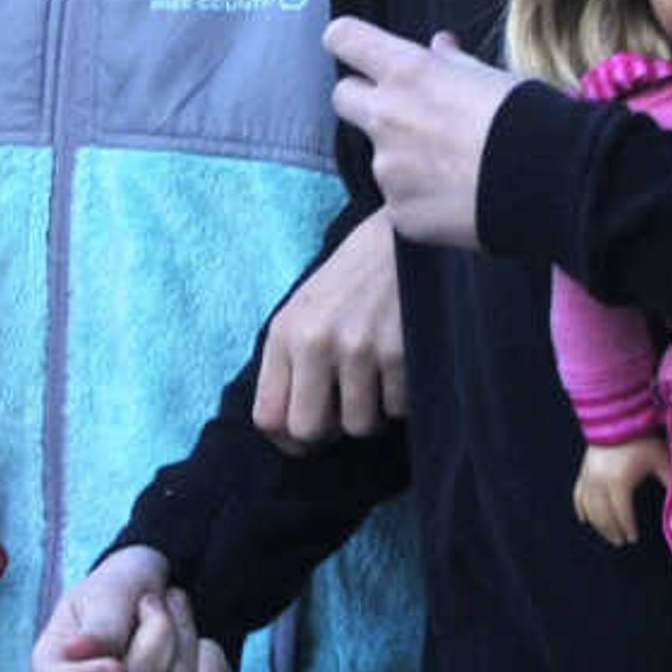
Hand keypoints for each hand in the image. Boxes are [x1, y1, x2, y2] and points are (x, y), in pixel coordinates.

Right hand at [34, 543, 233, 671]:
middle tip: (152, 600)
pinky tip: (193, 642)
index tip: (116, 667)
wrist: (155, 594)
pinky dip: (210, 655)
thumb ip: (99, 622)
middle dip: (158, 629)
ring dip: (185, 633)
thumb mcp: (107, 589)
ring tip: (169, 612)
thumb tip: (79, 651)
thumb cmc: (118, 589)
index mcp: (54, 668)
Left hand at [253, 210, 405, 449]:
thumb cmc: (351, 278)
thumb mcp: (303, 310)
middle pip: (309, 430)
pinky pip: (399, 410)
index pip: (267, 417)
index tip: (305, 435)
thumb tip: (289, 429)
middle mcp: (316, 343)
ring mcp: (360, 349)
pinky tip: (401, 365)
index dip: (286, 438)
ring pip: (360, 426)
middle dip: (329, 431)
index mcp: (284, 334)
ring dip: (371, 412)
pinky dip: (402, 397)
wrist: (404, 233)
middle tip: (343, 410)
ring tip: (376, 380)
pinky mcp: (402, 352)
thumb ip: (290, 363)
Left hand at [324, 19, 515, 250]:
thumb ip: (451, 63)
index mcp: (407, 72)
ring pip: (379, 155)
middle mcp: (385, 116)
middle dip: (364, 100)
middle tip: (403, 112)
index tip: (359, 52)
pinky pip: (400, 200)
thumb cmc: (528, 118)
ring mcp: (387, 168)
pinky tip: (459, 200)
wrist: (551, 181)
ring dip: (403, 157)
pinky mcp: (398, 212)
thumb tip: (437, 46)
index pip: (342, 38)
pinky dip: (421, 199)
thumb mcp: (492, 77)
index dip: (348, 42)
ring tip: (453, 167)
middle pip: (342, 97)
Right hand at [573, 437, 671, 546]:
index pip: (622, 513)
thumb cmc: (642, 441)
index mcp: (619, 482)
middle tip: (621, 542)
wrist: (617, 419)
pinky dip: (581, 510)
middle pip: (603, 515)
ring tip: (608, 535)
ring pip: (589, 509)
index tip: (633, 538)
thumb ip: (670, 482)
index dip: (627, 528)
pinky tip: (585, 520)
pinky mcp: (583, 472)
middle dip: (612, 531)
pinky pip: (578, 496)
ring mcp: (589, 478)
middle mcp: (600, 483)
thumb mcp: (660, 460)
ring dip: (598, 524)